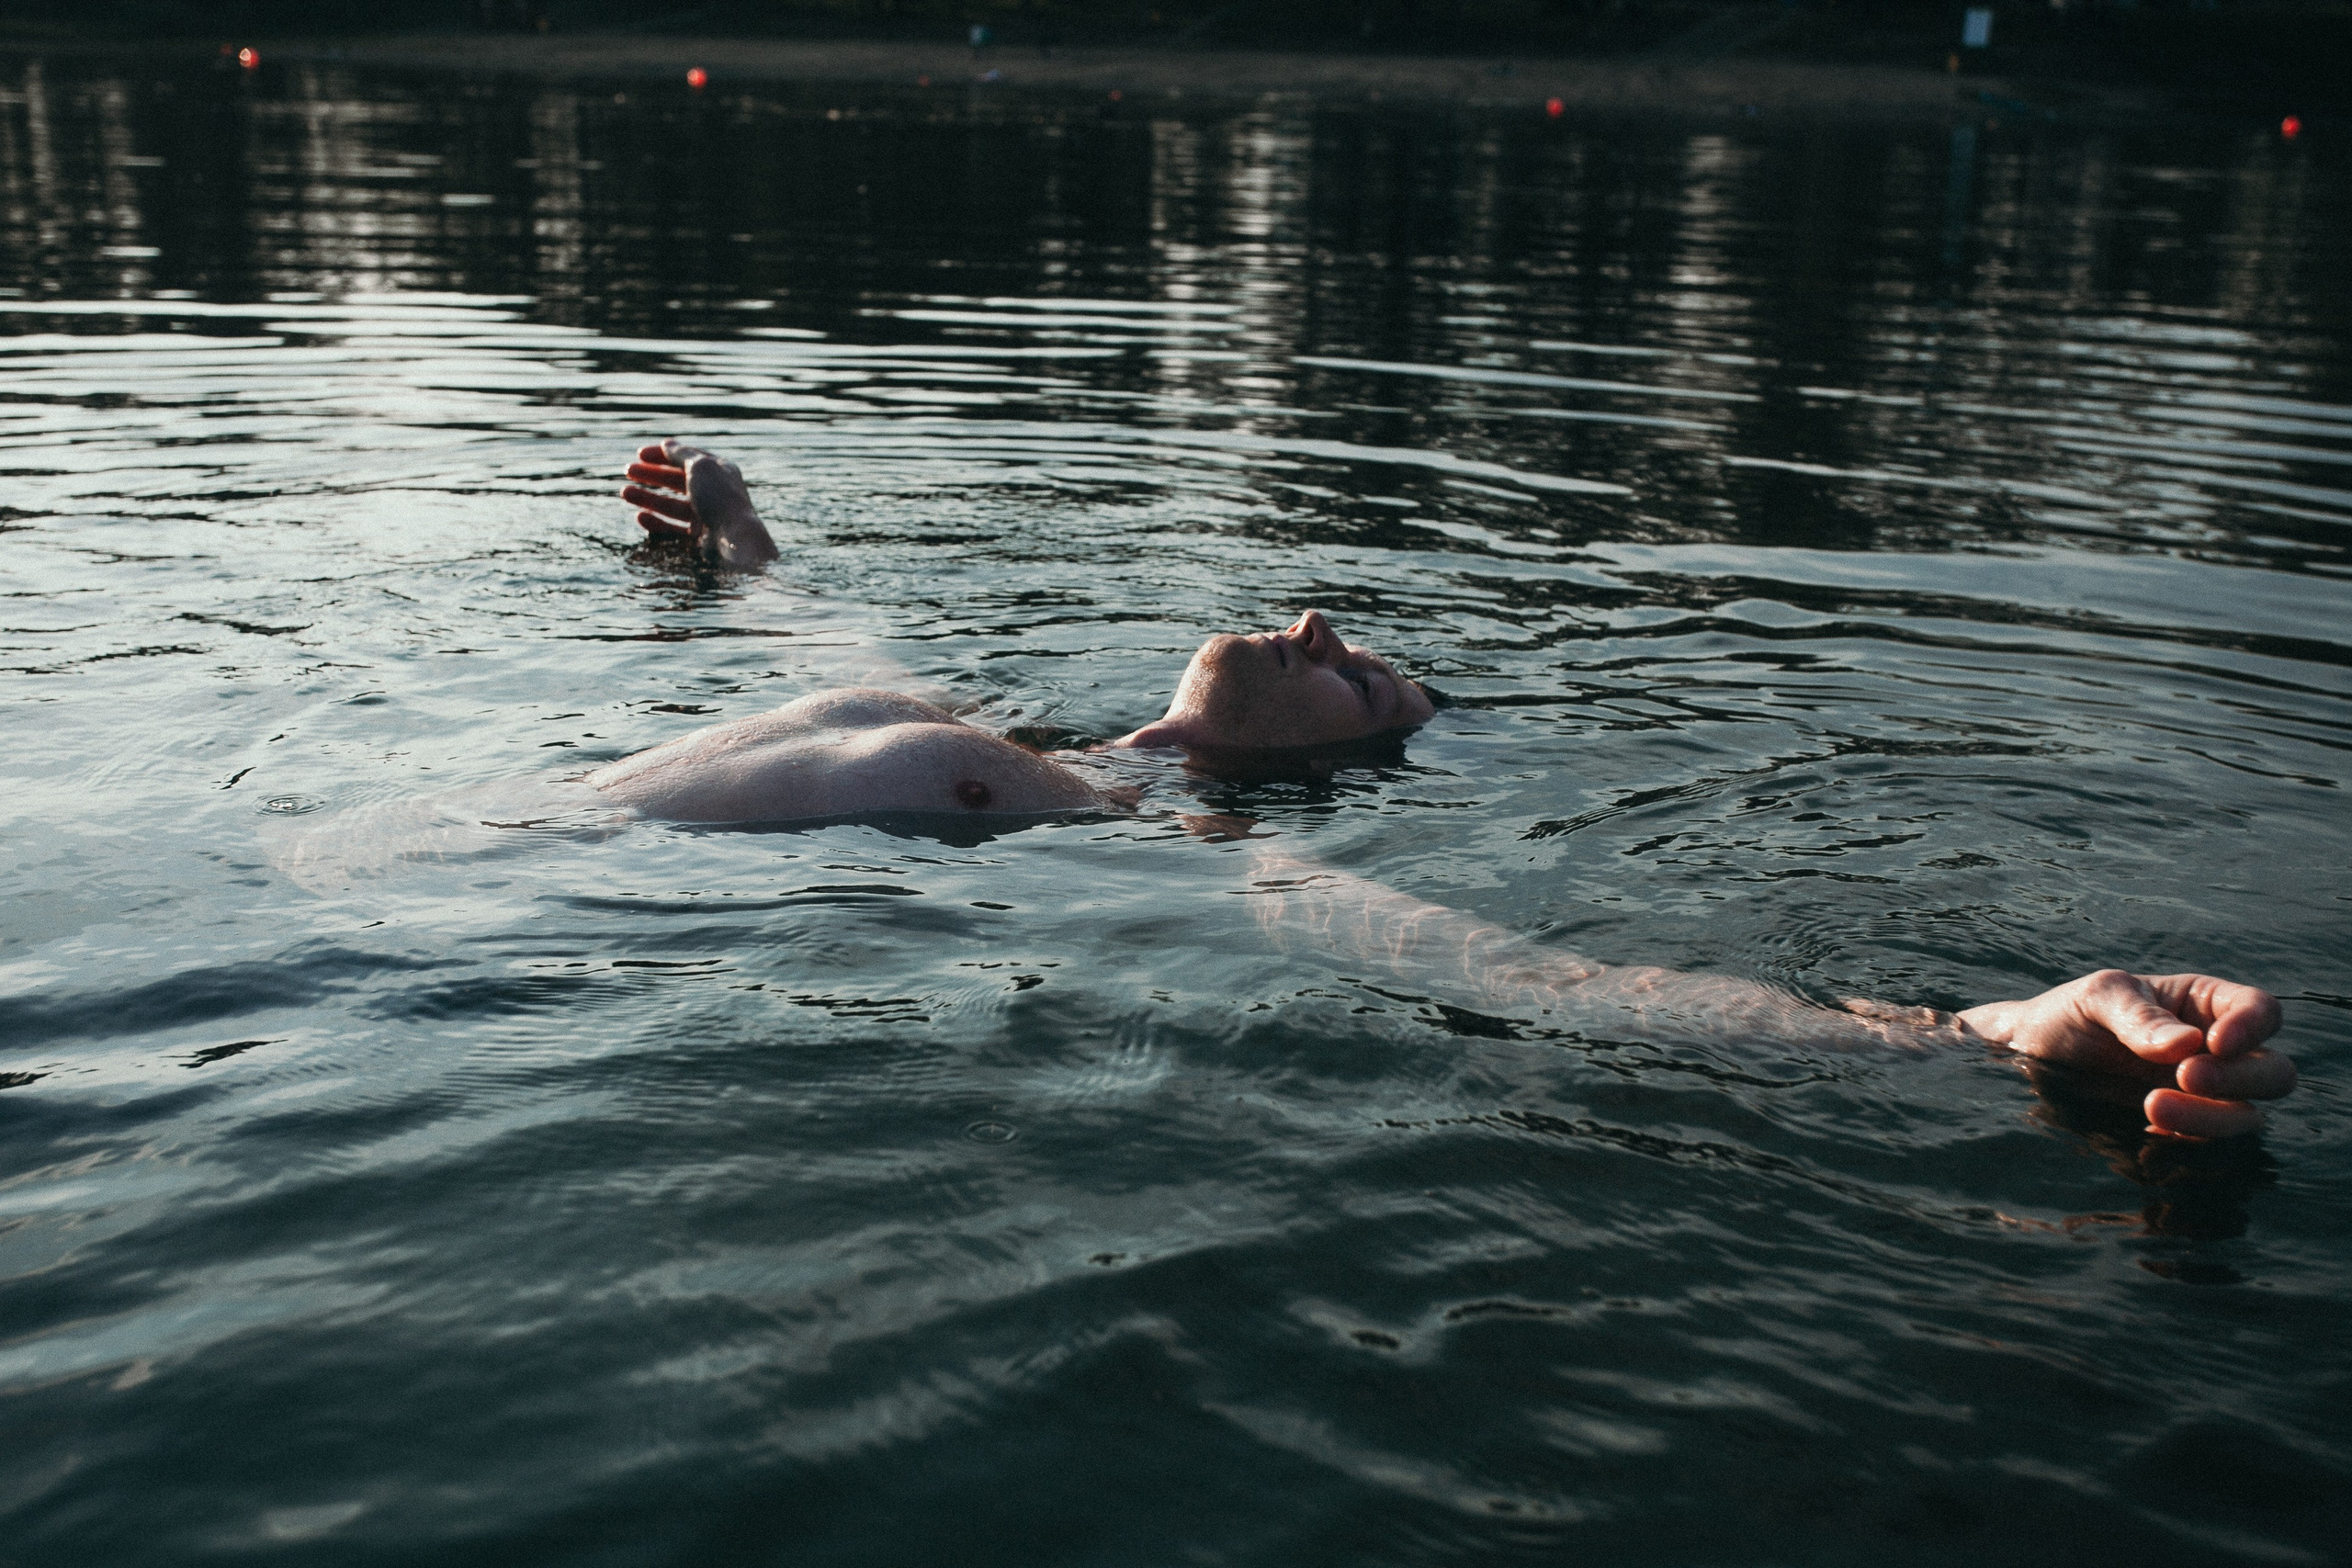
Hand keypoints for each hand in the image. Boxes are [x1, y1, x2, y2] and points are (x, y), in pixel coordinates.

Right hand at [618, 439, 777, 566]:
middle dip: (651, 474)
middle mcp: (714, 491)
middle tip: (628, 471)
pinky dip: (657, 522)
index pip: (687, 457)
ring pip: (672, 504)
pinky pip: (675, 527)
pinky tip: (640, 517)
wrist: (734, 539)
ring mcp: (707, 514)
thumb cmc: (719, 498)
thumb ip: (681, 454)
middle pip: (677, 480)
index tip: (640, 454)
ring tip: (625, 493)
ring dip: (648, 497)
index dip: (664, 454)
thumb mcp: (699, 467)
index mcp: (718, 470)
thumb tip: (667, 444)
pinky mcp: (701, 536)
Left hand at [1960, 970, 2292, 1139]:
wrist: (2029, 1059)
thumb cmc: (2070, 1015)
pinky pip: (2210, 1149)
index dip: (2253, 1028)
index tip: (2214, 1044)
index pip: (2260, 1011)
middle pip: (2273, 1071)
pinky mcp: (2183, 1132)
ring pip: (2246, 1116)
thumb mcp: (2097, 998)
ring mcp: (2205, 1097)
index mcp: (2204, 1005)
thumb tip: (2187, 1045)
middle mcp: (2216, 1053)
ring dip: (2211, 1117)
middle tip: (2186, 1076)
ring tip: (2152, 1107)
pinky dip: (2189, 1144)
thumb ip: (2139, 1017)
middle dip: (2239, 1078)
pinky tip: (2148, 1133)